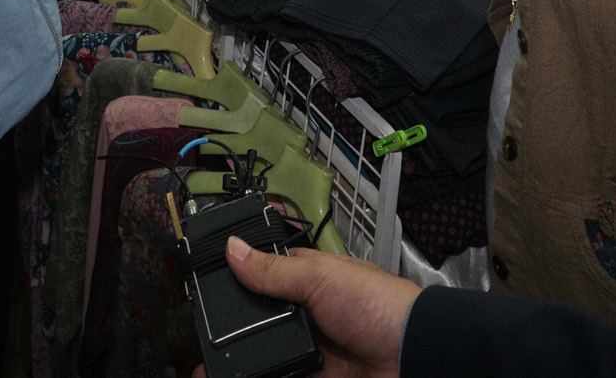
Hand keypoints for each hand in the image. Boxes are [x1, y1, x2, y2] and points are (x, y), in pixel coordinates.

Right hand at [199, 237, 418, 377]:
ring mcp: (313, 346)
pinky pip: (281, 374)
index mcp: (314, 277)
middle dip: (235, 327)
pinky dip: (262, 374)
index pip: (267, 272)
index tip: (208, 287)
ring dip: (242, 357)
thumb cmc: (379, 304)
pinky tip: (238, 375)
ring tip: (208, 365)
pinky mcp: (316, 375)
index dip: (240, 278)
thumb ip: (274, 270)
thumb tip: (233, 249)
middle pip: (262, 318)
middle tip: (203, 337)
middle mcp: (310, 311)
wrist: (412, 356)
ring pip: (267, 351)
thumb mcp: (321, 278)